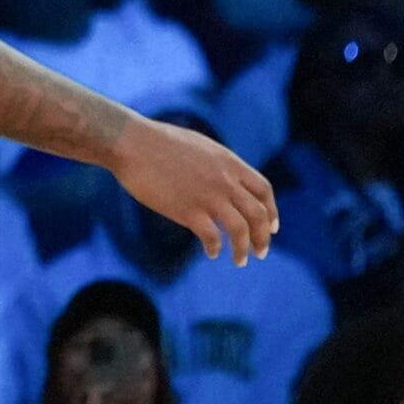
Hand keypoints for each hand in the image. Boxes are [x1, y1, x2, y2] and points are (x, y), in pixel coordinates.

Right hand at [108, 118, 275, 265]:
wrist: (131, 142)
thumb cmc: (156, 141)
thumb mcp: (198, 146)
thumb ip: (215, 163)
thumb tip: (220, 175)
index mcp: (229, 163)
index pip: (264, 190)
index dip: (272, 211)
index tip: (271, 227)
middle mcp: (225, 181)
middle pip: (258, 214)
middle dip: (262, 237)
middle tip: (260, 252)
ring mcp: (208, 196)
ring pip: (240, 230)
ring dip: (244, 249)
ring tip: (240, 261)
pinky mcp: (187, 210)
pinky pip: (212, 237)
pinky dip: (215, 248)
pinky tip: (211, 252)